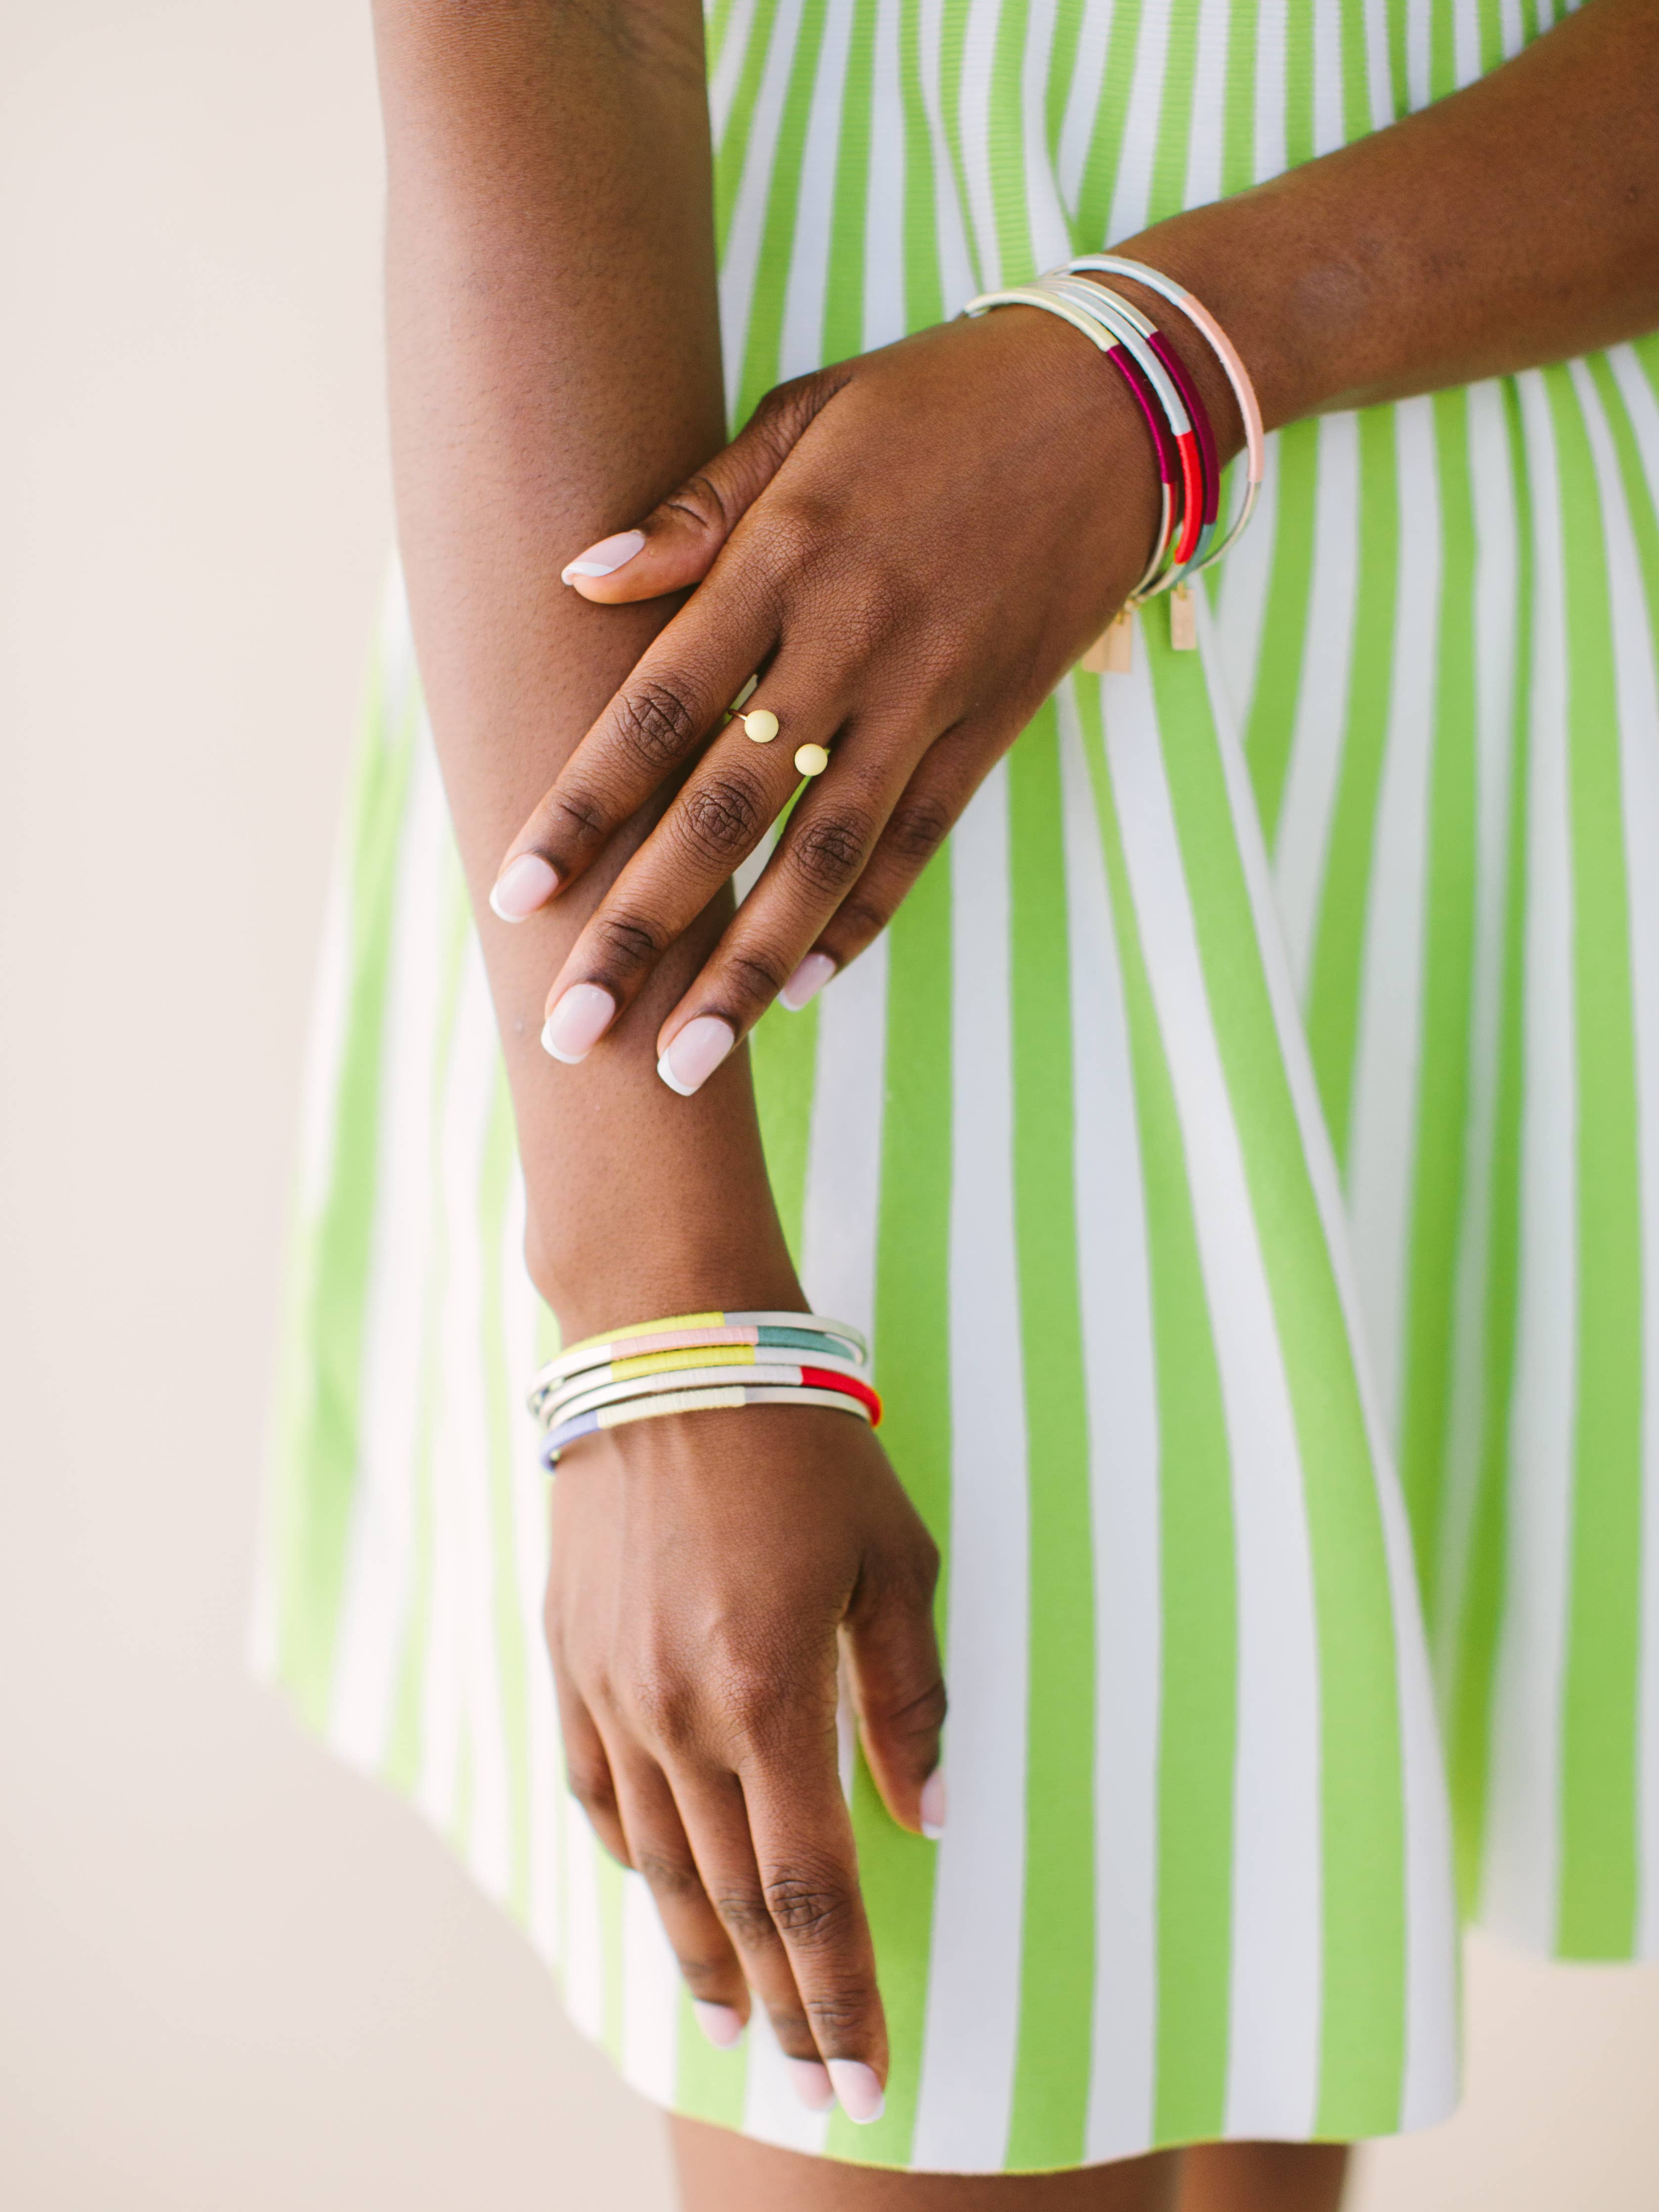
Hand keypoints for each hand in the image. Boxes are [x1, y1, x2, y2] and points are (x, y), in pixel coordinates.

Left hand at [489, 305, 1165, 1089]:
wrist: (1124, 404)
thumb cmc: (940, 399)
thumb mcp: (808, 416)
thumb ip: (696, 510)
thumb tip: (580, 580)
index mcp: (787, 557)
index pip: (658, 708)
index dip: (581, 807)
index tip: (516, 896)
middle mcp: (854, 641)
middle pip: (727, 810)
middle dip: (643, 927)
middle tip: (573, 1025)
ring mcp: (931, 694)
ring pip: (824, 856)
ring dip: (748, 967)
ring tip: (684, 1059)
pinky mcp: (994, 726)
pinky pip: (917, 844)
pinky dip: (860, 921)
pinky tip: (802, 991)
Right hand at [545, 1402, 944, 2114]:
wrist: (672, 1348)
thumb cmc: (805, 1444)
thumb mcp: (891, 1561)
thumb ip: (909, 1700)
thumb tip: (929, 1818)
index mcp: (772, 1693)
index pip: (811, 1890)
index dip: (840, 1994)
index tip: (863, 2078)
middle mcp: (680, 1712)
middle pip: (732, 1900)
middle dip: (779, 2003)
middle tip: (807, 2080)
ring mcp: (613, 1688)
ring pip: (657, 1863)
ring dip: (698, 1952)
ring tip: (730, 2023)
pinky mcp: (572, 1655)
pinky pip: (597, 1788)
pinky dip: (631, 1856)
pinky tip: (655, 1892)